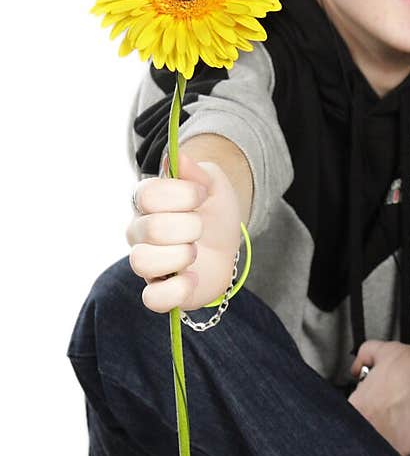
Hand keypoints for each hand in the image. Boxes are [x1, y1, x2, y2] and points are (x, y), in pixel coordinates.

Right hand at [126, 149, 241, 313]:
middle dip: (189, 226)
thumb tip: (177, 156)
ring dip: (180, 256)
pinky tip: (193, 277)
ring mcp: (147, 263)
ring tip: (194, 251)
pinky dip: (177, 290)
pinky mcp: (159, 291)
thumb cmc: (213, 211)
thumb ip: (196, 170)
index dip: (181, 194)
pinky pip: (152, 299)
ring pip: (142, 262)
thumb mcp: (213, 184)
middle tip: (201, 227)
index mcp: (146, 202)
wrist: (226, 244)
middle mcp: (139, 232)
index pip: (147, 194)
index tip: (202, 194)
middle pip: (150, 228)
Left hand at [347, 339, 409, 455]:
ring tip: (398, 436)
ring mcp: (380, 440)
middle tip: (387, 424)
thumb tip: (356, 368)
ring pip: (375, 451)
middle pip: (359, 437)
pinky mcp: (400, 450)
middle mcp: (363, 424)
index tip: (373, 413)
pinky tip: (407, 448)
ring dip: (383, 445)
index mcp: (356, 405)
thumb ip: (362, 357)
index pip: (347, 419)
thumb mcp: (380, 350)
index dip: (361, 417)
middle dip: (370, 433)